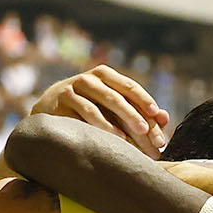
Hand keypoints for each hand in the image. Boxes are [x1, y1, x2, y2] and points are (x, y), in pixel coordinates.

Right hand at [27, 67, 168, 151]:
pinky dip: (103, 124)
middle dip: (138, 116)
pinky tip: (115, 136)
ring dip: (124, 119)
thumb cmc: (85, 111)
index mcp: (106, 76)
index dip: (146, 101)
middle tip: (151, 133)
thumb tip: (165, 118)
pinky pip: (86, 111)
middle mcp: (91, 78)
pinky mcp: (63, 98)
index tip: (158, 117)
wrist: (47, 113)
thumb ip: (137, 112)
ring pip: (105, 102)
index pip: (131, 88)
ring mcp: (75, 86)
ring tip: (139, 134)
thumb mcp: (110, 110)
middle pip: (120, 96)